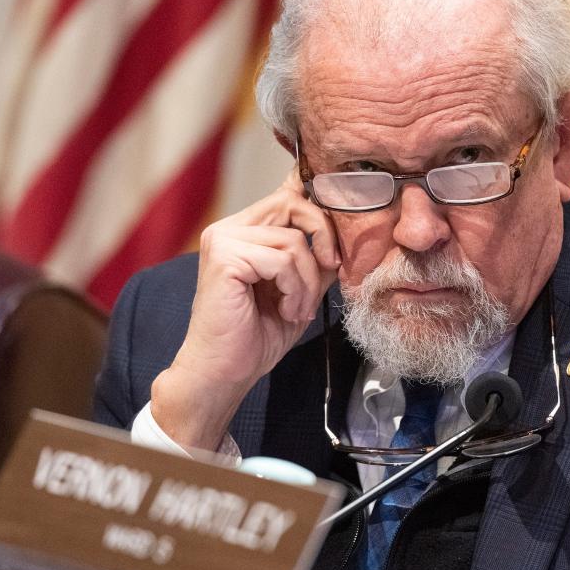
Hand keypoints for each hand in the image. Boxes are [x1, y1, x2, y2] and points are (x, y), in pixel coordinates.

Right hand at [150, 168, 338, 451]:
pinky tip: (286, 311)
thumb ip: (315, 258)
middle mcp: (228, 228)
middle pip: (293, 204)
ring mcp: (222, 240)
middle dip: (323, 239)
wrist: (224, 373)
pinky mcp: (224, 257)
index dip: (319, 211)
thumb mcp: (300, 289)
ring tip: (298, 308)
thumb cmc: (256, 336)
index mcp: (243, 231)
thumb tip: (347, 232)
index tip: (335, 248)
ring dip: (307, 280)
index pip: (288, 196)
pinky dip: (295, 289)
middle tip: (329, 272)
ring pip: (293, 240)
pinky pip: (282, 260)